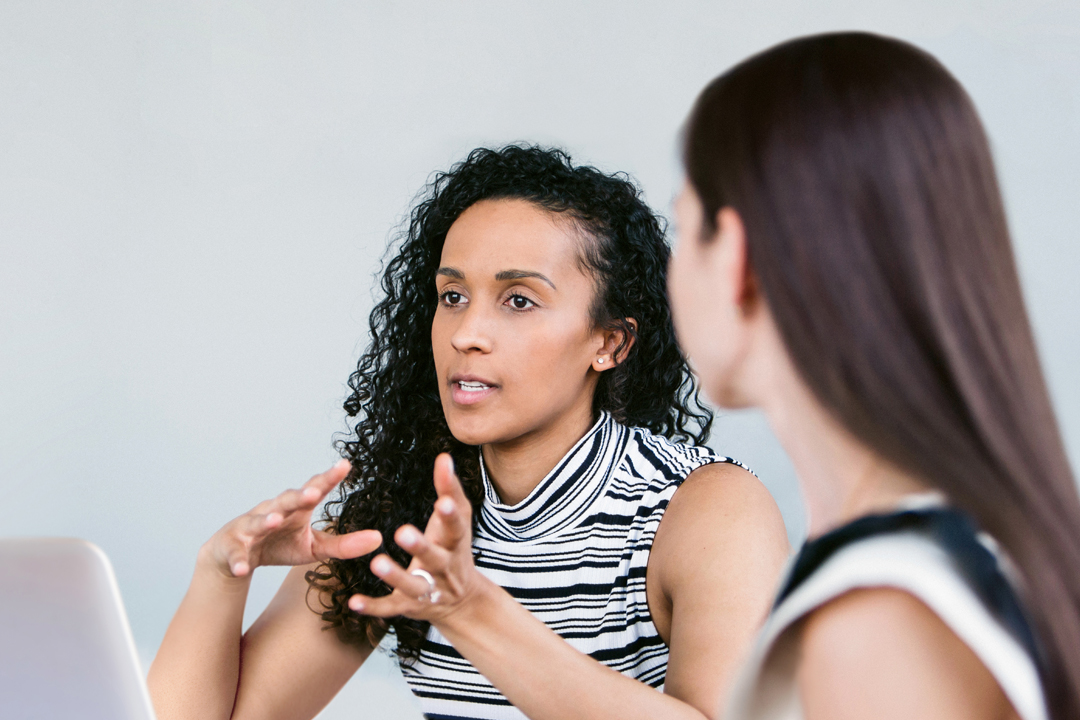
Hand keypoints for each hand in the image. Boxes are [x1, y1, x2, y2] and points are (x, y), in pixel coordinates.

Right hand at [201, 459, 382, 577]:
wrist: (234, 558)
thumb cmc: (279, 545)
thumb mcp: (313, 547)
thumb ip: (343, 545)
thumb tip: (378, 539)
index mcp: (296, 509)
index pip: (315, 490)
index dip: (329, 478)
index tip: (345, 465)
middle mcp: (273, 510)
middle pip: (287, 500)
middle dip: (299, 495)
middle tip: (314, 491)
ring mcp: (250, 528)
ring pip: (258, 520)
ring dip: (266, 520)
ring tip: (274, 520)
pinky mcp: (231, 547)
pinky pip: (235, 555)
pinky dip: (238, 561)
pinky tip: (242, 569)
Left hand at [347, 453, 486, 622]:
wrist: (462, 600)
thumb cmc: (453, 548)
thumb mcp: (457, 521)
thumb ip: (450, 489)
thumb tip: (443, 456)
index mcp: (456, 543)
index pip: (456, 527)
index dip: (450, 515)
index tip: (442, 501)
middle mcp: (444, 569)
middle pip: (434, 559)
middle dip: (420, 547)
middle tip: (402, 532)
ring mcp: (427, 590)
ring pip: (412, 586)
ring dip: (395, 576)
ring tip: (376, 562)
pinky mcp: (409, 607)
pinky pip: (390, 608)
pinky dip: (372, 607)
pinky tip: (352, 601)